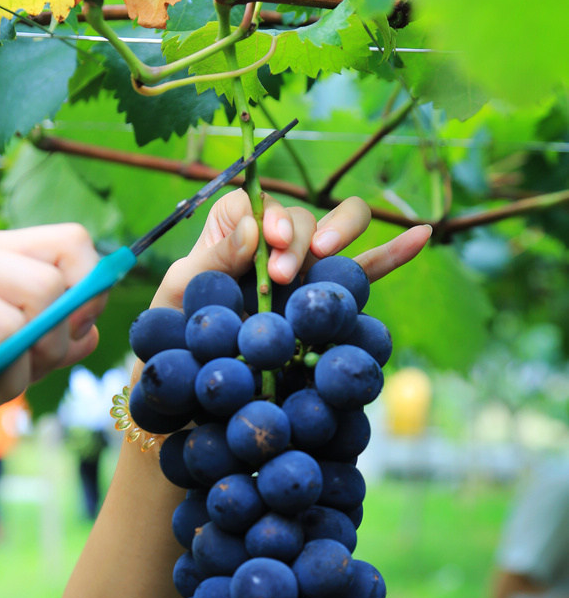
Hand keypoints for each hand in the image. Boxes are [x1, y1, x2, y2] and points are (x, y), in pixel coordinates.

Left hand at [151, 188, 431, 309]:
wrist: (194, 393)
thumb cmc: (176, 336)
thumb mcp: (180, 294)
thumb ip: (211, 259)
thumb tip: (255, 226)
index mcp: (233, 234)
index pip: (259, 204)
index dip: (268, 217)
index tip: (266, 245)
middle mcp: (274, 247)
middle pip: (303, 215)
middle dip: (301, 232)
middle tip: (283, 272)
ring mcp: (306, 275)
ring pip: (339, 232)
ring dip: (339, 232)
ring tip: (326, 255)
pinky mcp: (328, 304)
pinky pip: (367, 271)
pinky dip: (395, 252)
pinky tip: (422, 235)